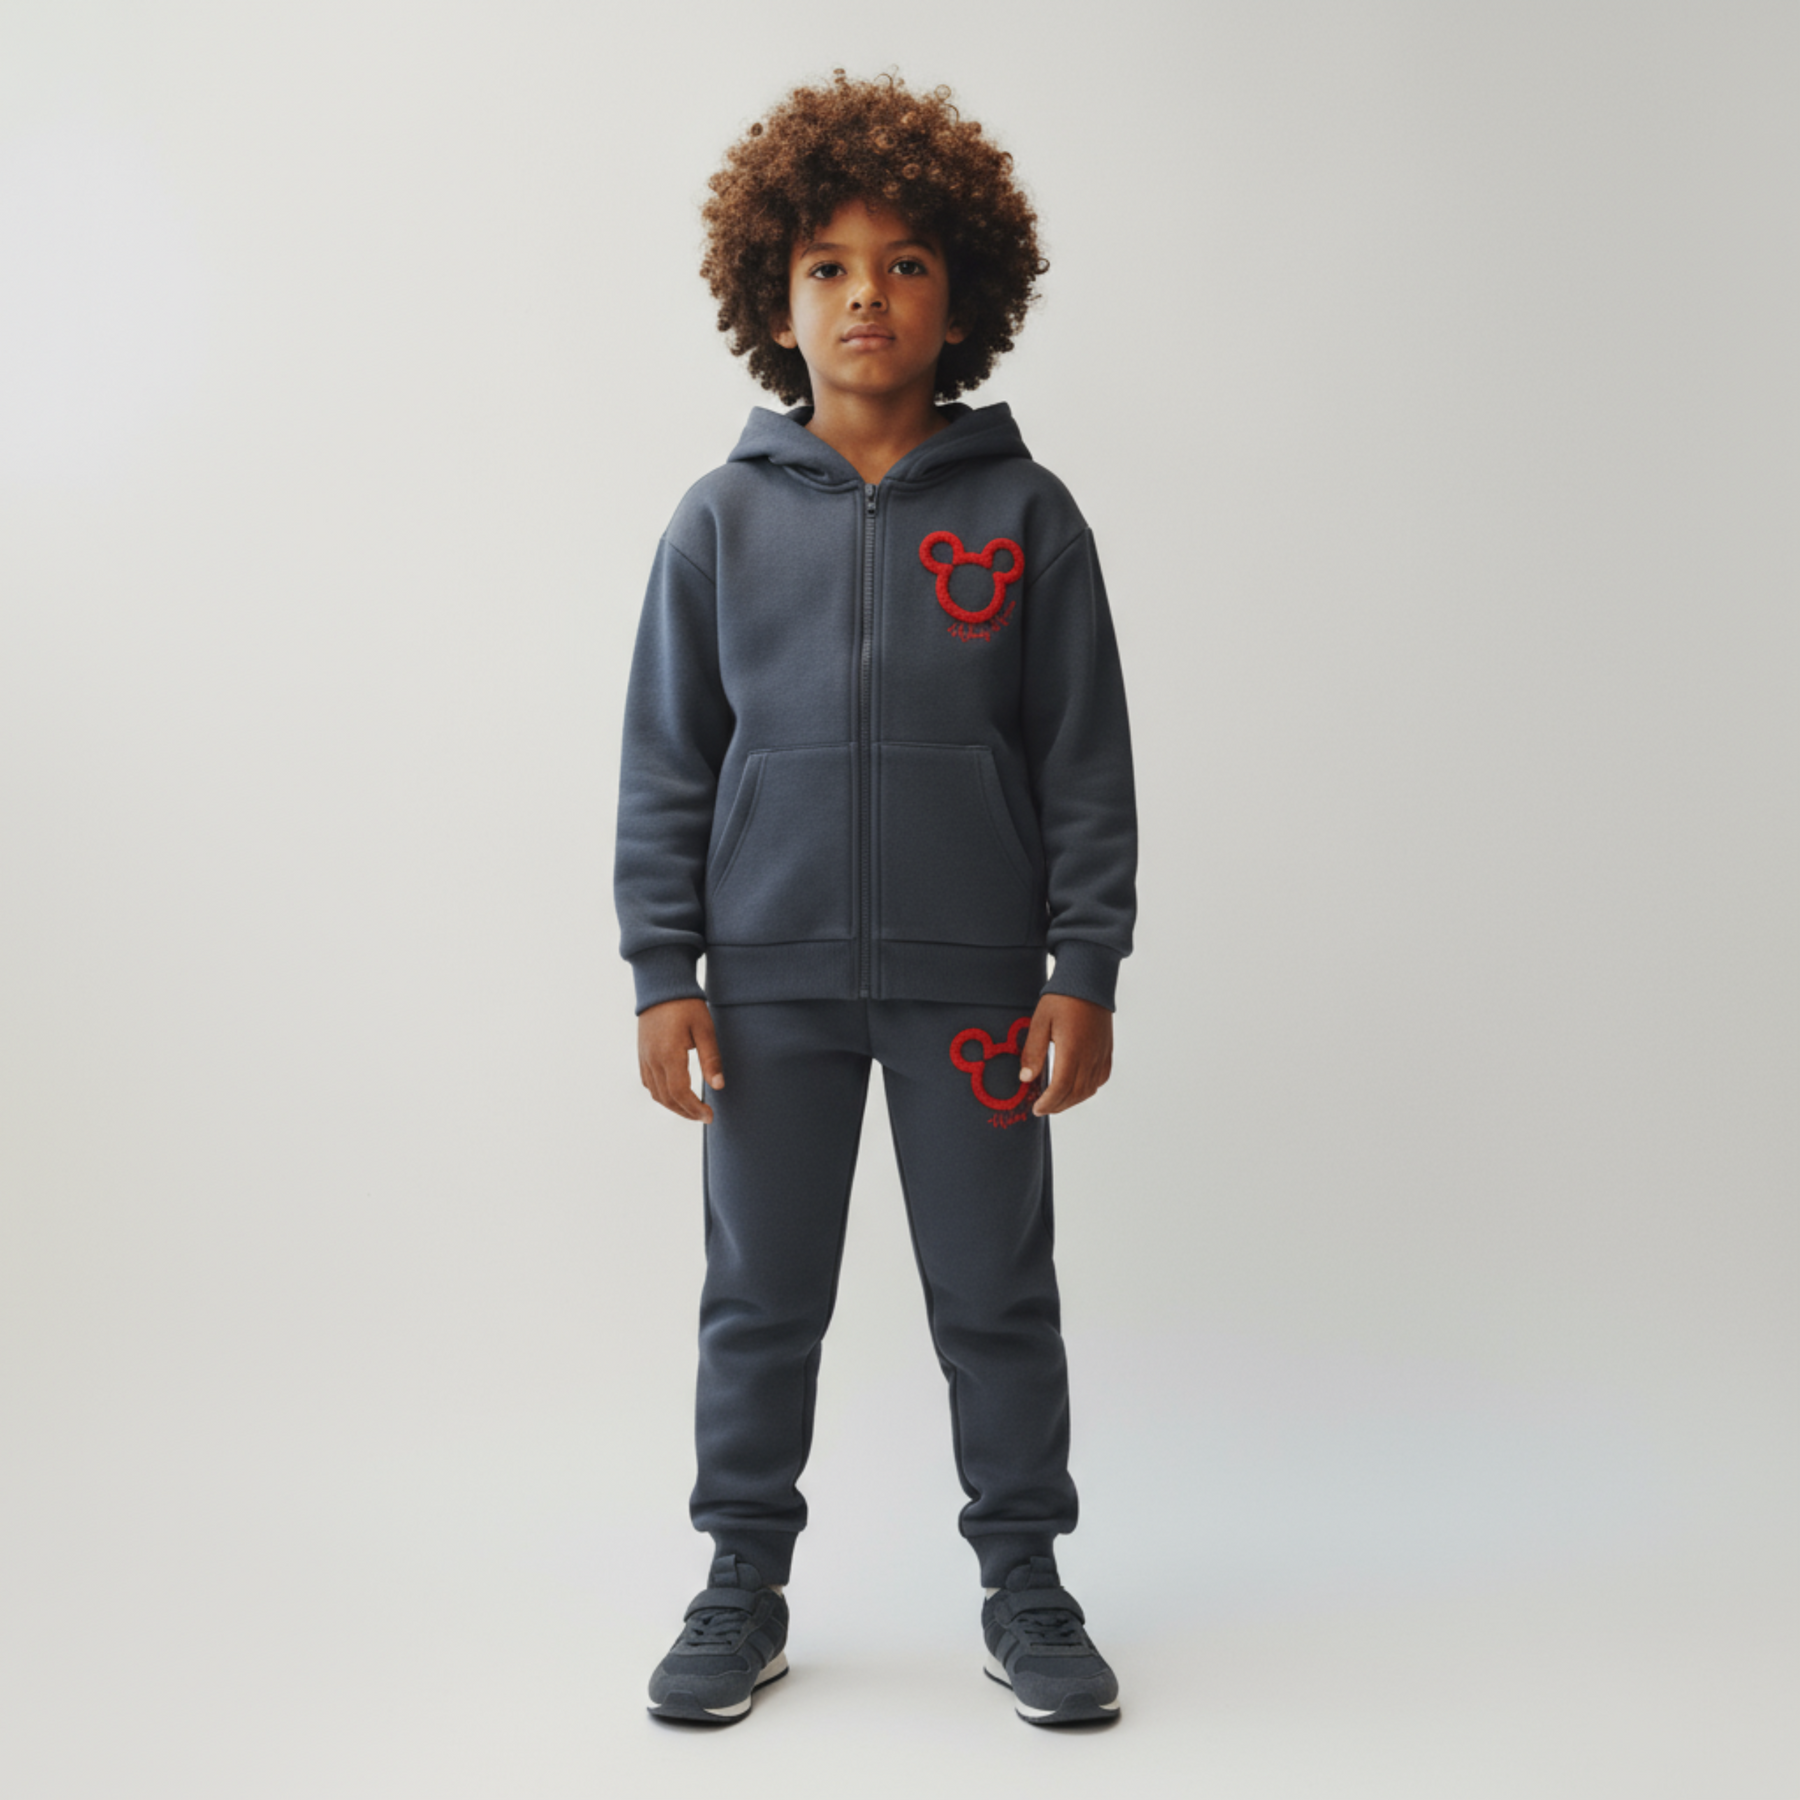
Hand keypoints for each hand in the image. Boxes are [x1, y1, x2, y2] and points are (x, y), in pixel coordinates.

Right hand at [637, 997, 723, 1122]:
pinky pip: (648, 1083)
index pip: (680, 1093)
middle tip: (705, 1117)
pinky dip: (662, 1095)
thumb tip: (719, 1086)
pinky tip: (675, 1096)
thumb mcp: (705, 1029)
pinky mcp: (642, 1055)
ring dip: (674, 1106)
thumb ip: (711, 1059)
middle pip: (667, 1099)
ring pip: (656, 1094)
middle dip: (686, 1112)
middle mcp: (652, 1060)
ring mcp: (644, 1058)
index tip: (710, 1116)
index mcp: (668, 1054)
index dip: (695, 1108)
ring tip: (692, 1110)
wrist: (661, 987)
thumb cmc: (686, 1005)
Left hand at [1017, 993, 1112, 1116]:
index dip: (1048, 1103)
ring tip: (1055, 1101)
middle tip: (1042, 1108)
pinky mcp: (1107, 1051)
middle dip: (1057, 1106)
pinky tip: (1075, 1087)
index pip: (1060, 1088)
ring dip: (1071, 1100)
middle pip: (1075, 1093)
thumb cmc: (1062, 998)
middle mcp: (1090, 1056)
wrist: (1089, 981)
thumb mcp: (1040, 1021)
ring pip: (1089, 1090)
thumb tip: (1026, 1078)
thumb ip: (1033, 1052)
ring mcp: (1101, 1054)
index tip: (1036, 1108)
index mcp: (1072, 1050)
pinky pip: (1100, 1079)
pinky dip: (1087, 1090)